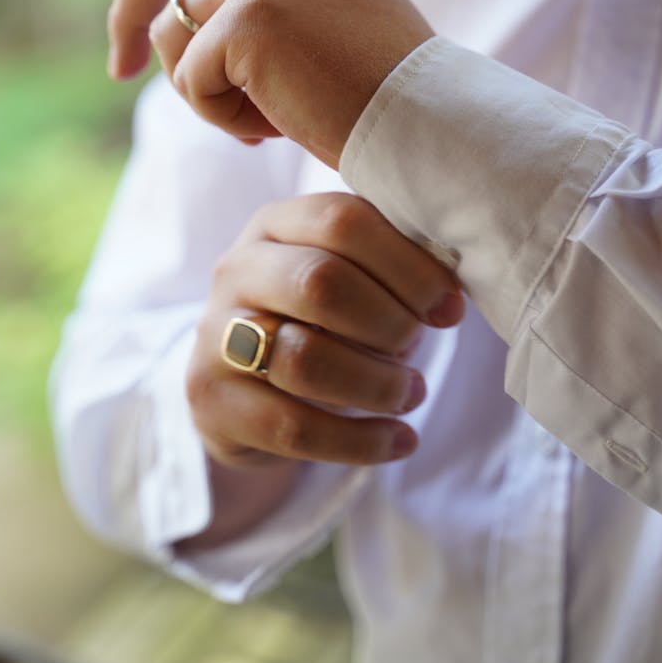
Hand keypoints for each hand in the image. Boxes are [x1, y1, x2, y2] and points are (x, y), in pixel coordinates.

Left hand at [107, 0, 433, 167]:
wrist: (423, 118)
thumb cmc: (383, 83)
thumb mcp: (332, 6)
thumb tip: (184, 8)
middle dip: (125, 7)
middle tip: (120, 66)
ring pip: (171, 32)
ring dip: (202, 88)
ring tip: (261, 118)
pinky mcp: (245, 21)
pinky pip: (190, 80)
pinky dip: (219, 117)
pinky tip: (271, 129)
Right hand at [186, 193, 462, 471]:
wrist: (243, 381)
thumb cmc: (317, 317)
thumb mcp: (348, 275)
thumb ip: (393, 268)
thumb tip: (448, 300)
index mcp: (276, 224)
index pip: (342, 221)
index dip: (407, 265)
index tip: (448, 307)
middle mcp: (236, 269)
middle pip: (319, 282)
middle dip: (388, 322)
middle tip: (416, 346)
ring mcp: (215, 335)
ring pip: (304, 358)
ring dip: (377, 384)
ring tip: (411, 393)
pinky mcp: (212, 401)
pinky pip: (294, 428)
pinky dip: (361, 441)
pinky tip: (399, 440)